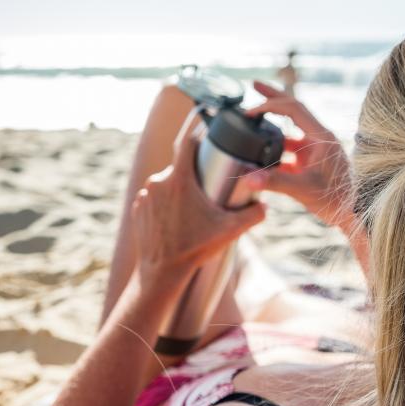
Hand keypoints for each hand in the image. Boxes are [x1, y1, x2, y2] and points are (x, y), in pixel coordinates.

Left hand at [132, 110, 264, 286]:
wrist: (161, 271)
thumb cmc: (193, 249)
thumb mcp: (229, 231)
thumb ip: (253, 216)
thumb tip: (266, 205)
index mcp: (179, 180)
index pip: (185, 143)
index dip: (196, 134)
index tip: (206, 134)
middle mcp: (158, 182)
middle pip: (180, 167)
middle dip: (194, 174)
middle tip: (208, 190)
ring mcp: (145, 195)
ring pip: (167, 183)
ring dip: (179, 190)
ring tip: (193, 207)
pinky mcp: (138, 208)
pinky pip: (154, 197)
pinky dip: (165, 203)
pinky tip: (176, 217)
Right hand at [244, 81, 353, 230]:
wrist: (354, 213)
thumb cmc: (337, 200)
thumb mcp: (304, 189)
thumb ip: (275, 182)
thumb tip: (248, 178)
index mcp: (321, 136)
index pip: (293, 108)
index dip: (270, 104)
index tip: (250, 111)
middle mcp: (319, 139)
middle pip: (293, 109)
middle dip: (273, 97)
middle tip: (253, 84)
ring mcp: (316, 151)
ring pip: (290, 131)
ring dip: (272, 126)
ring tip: (252, 121)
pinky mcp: (313, 164)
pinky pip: (291, 151)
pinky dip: (276, 151)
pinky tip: (261, 158)